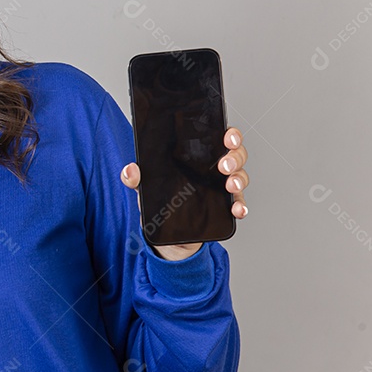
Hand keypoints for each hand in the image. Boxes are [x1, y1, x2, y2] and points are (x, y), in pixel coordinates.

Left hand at [120, 126, 248, 260]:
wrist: (166, 237)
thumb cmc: (159, 203)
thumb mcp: (145, 188)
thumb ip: (136, 178)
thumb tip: (130, 169)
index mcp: (197, 157)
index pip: (218, 138)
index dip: (229, 134)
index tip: (226, 137)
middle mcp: (212, 169)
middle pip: (235, 154)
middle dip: (235, 156)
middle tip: (223, 165)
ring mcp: (221, 188)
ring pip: (240, 176)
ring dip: (239, 178)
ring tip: (229, 185)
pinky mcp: (224, 208)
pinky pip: (239, 203)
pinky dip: (241, 205)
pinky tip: (237, 209)